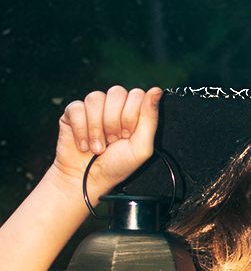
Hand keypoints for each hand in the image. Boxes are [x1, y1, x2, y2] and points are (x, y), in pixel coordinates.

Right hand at [52, 86, 162, 200]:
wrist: (87, 179)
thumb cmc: (117, 165)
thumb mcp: (142, 146)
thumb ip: (150, 118)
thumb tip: (157, 90)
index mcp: (133, 113)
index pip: (137, 95)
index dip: (132, 115)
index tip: (128, 135)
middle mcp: (113, 107)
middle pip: (116, 92)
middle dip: (115, 121)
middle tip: (113, 141)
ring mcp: (93, 108)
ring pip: (95, 97)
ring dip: (97, 128)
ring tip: (98, 147)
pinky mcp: (73, 112)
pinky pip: (77, 107)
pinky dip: (81, 129)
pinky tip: (84, 144)